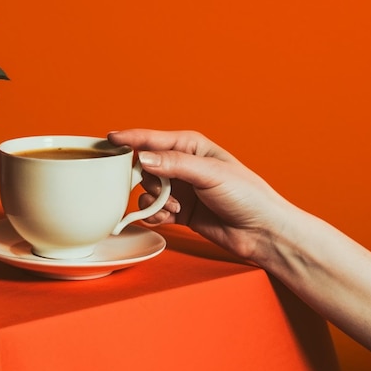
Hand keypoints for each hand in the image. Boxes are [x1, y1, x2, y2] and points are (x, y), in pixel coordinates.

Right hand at [108, 129, 291, 261]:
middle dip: (146, 180)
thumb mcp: (210, 174)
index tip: (109, 139)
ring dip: (155, 201)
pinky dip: (155, 216)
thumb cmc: (246, 195)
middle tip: (160, 191)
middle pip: (143, 166)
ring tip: (176, 209)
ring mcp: (178, 188)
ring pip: (146, 190)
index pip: (153, 139)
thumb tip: (142, 158)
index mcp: (190, 146)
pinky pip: (151, 209)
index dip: (130, 139)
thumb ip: (174, 164)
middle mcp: (181, 165)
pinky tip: (170, 219)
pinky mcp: (177, 210)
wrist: (262, 232)